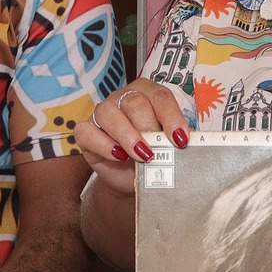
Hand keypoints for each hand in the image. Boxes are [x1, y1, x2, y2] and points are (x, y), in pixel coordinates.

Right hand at [71, 80, 188, 197]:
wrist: (131, 178)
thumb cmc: (153, 155)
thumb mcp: (168, 147)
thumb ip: (174, 140)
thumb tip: (185, 143)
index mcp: (148, 93)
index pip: (160, 96)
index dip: (171, 117)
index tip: (181, 139)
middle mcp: (124, 97)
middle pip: (134, 102)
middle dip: (148, 127)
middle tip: (159, 150)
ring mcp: (102, 112)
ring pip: (108, 112)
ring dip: (127, 135)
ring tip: (142, 155)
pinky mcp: (86, 131)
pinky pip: (88, 131)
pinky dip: (104, 145)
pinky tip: (119, 156)